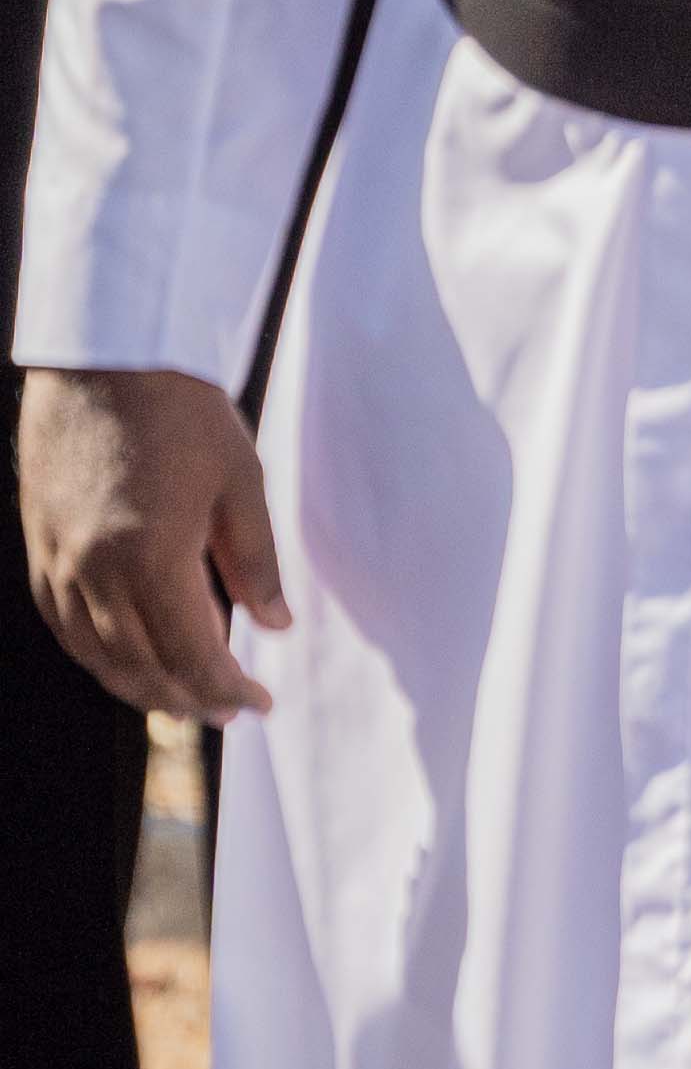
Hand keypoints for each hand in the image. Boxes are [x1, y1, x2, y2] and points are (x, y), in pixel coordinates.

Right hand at [20, 365, 285, 717]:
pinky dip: (97, 654)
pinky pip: (64, 625)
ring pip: (96, 656)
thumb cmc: (181, 410)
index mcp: (151, 559)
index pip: (191, 657)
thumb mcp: (240, 481)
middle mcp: (95, 573)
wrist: (104, 356)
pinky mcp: (39, 547)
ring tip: (181, 698)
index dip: (226, 691)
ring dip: (140, 687)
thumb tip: (273, 626)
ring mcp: (59, 562)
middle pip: (141, 668)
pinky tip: (124, 659)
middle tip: (226, 711)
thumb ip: (256, 562)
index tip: (258, 704)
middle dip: (188, 699)